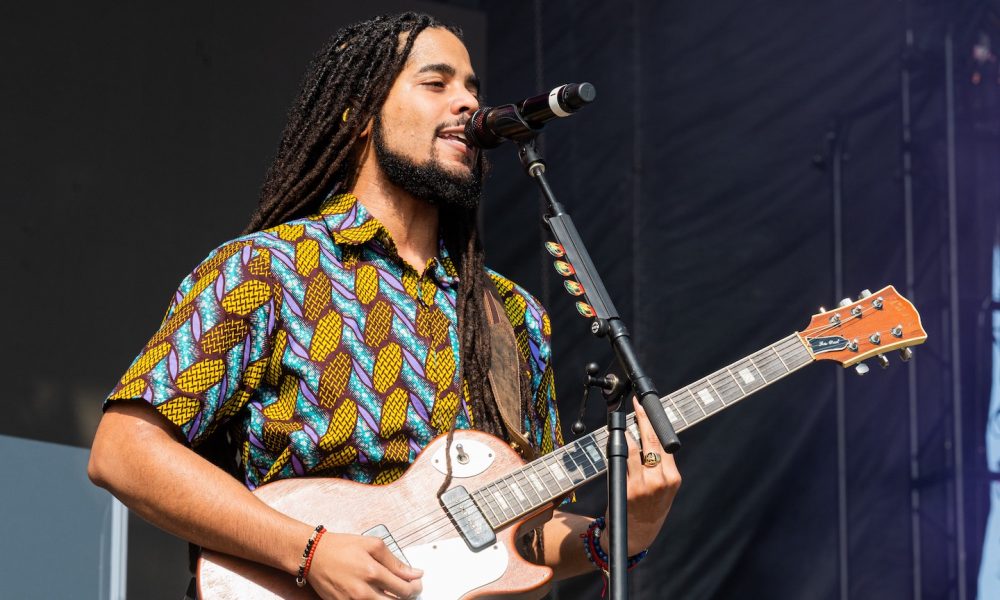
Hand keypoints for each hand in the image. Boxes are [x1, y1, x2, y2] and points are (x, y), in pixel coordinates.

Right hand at [307, 533, 422, 598]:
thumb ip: (395, 561)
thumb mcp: (372, 545)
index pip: (404, 589)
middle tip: (407, 589)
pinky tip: (376, 594)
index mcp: (372, 572)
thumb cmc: (341, 547)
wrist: (314, 555)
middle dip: (405, 596)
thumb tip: (413, 572)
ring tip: (391, 591)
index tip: (417, 582)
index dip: (415, 586)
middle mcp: (362, 592)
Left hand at [618, 396, 681, 553]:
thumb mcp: (662, 490)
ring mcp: (645, 485)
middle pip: (652, 441)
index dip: (656, 423)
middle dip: (643, 418)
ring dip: (630, 431)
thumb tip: (648, 437)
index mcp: (673, 478)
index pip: (665, 444)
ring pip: (636, 448)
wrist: (635, 537)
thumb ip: (659, 467)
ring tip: (626, 419)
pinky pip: (623, 460)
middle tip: (637, 404)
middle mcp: (662, 480)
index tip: (649, 408)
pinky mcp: (629, 489)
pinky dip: (620, 446)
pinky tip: (618, 436)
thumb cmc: (647, 510)